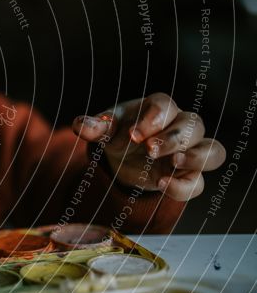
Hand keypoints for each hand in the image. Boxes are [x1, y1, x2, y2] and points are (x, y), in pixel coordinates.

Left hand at [72, 93, 225, 200]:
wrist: (121, 156)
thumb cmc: (118, 132)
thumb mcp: (104, 128)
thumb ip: (94, 127)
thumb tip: (80, 125)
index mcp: (158, 109)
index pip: (165, 105)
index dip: (153, 118)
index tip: (133, 134)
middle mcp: (180, 127)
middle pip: (194, 124)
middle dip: (174, 137)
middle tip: (149, 150)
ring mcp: (188, 152)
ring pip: (213, 151)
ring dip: (196, 157)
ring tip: (171, 164)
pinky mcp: (186, 176)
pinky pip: (198, 182)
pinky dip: (184, 186)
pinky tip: (162, 185)